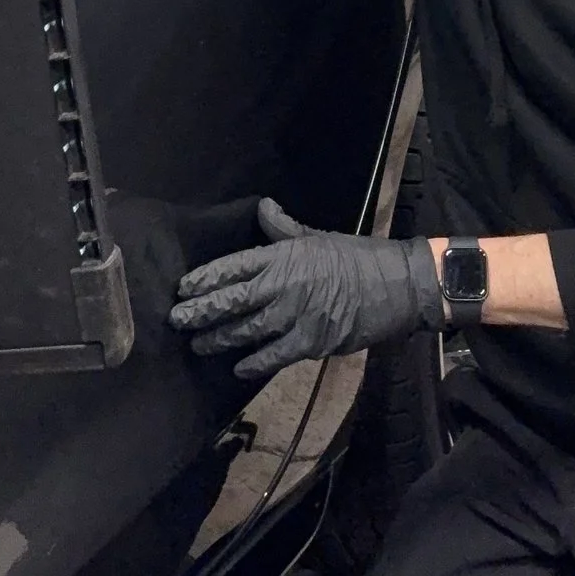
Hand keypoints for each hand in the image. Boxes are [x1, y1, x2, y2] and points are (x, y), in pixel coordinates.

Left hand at [169, 200, 440, 384]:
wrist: (398, 285)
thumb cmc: (358, 258)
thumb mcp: (317, 237)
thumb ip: (284, 229)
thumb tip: (262, 208)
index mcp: (284, 256)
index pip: (235, 266)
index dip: (206, 278)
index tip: (182, 288)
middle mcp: (284, 284)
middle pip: (233, 299)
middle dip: (202, 310)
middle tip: (176, 320)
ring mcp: (297, 315)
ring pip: (248, 329)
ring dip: (220, 338)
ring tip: (198, 344)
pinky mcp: (312, 341)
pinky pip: (275, 355)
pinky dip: (254, 362)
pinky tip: (237, 368)